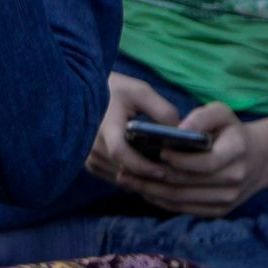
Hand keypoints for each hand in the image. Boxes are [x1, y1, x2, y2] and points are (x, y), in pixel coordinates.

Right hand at [84, 71, 180, 188]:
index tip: (162, 172)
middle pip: (122, 169)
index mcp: (105, 124)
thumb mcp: (142, 93)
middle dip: (147, 175)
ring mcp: (88, 155)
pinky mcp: (90, 162)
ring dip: (139, 178)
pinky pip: (112, 177)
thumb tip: (182, 135)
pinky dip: (129, 176)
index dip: (141, 165)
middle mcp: (92, 143)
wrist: (85, 91)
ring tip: (162, 173)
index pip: (119, 152)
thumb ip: (163, 112)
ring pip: (118, 177)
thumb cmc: (116, 90)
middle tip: (172, 175)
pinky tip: (146, 170)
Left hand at [115, 105, 260, 218]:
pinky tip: (143, 190)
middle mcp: (234, 179)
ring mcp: (227, 199)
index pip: (204, 163)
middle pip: (187, 184)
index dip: (179, 161)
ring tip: (127, 181)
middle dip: (153, 178)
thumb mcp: (222, 113)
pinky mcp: (218, 211)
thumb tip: (179, 128)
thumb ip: (202, 116)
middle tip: (126, 170)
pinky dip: (161, 201)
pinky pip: (184, 209)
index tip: (158, 152)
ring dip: (151, 191)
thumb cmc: (231, 131)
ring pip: (181, 199)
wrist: (259, 159)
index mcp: (237, 152)